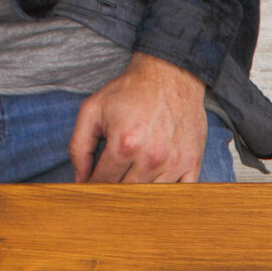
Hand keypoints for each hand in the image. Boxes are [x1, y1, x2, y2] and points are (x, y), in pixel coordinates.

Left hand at [72, 54, 210, 183]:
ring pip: (151, 196)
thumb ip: (79, 146)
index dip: (93, 186)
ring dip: (139, 194)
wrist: (170, 74)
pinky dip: (167, 194)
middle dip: (114, 191)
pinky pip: (179, 192)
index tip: (91, 185)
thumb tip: (79, 179)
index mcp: (124, 144)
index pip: (103, 182)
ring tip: (131, 180)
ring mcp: (174, 162)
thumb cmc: (130, 91)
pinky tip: (156, 183)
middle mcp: (151, 157)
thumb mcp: (92, 110)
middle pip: (126, 193)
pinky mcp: (192, 161)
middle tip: (110, 183)